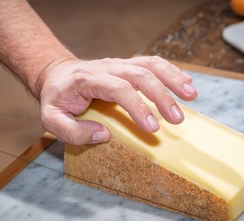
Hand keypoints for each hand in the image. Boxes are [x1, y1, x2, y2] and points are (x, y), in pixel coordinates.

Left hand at [38, 56, 197, 144]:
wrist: (56, 74)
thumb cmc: (56, 98)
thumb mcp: (51, 119)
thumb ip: (73, 131)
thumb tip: (103, 135)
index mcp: (88, 80)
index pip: (118, 89)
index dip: (138, 106)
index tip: (152, 127)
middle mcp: (106, 68)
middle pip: (140, 74)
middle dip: (162, 96)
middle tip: (177, 119)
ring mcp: (118, 64)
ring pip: (150, 64)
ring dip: (173, 78)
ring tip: (192, 95)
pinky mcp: (126, 66)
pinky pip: (151, 63)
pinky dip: (170, 71)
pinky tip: (186, 82)